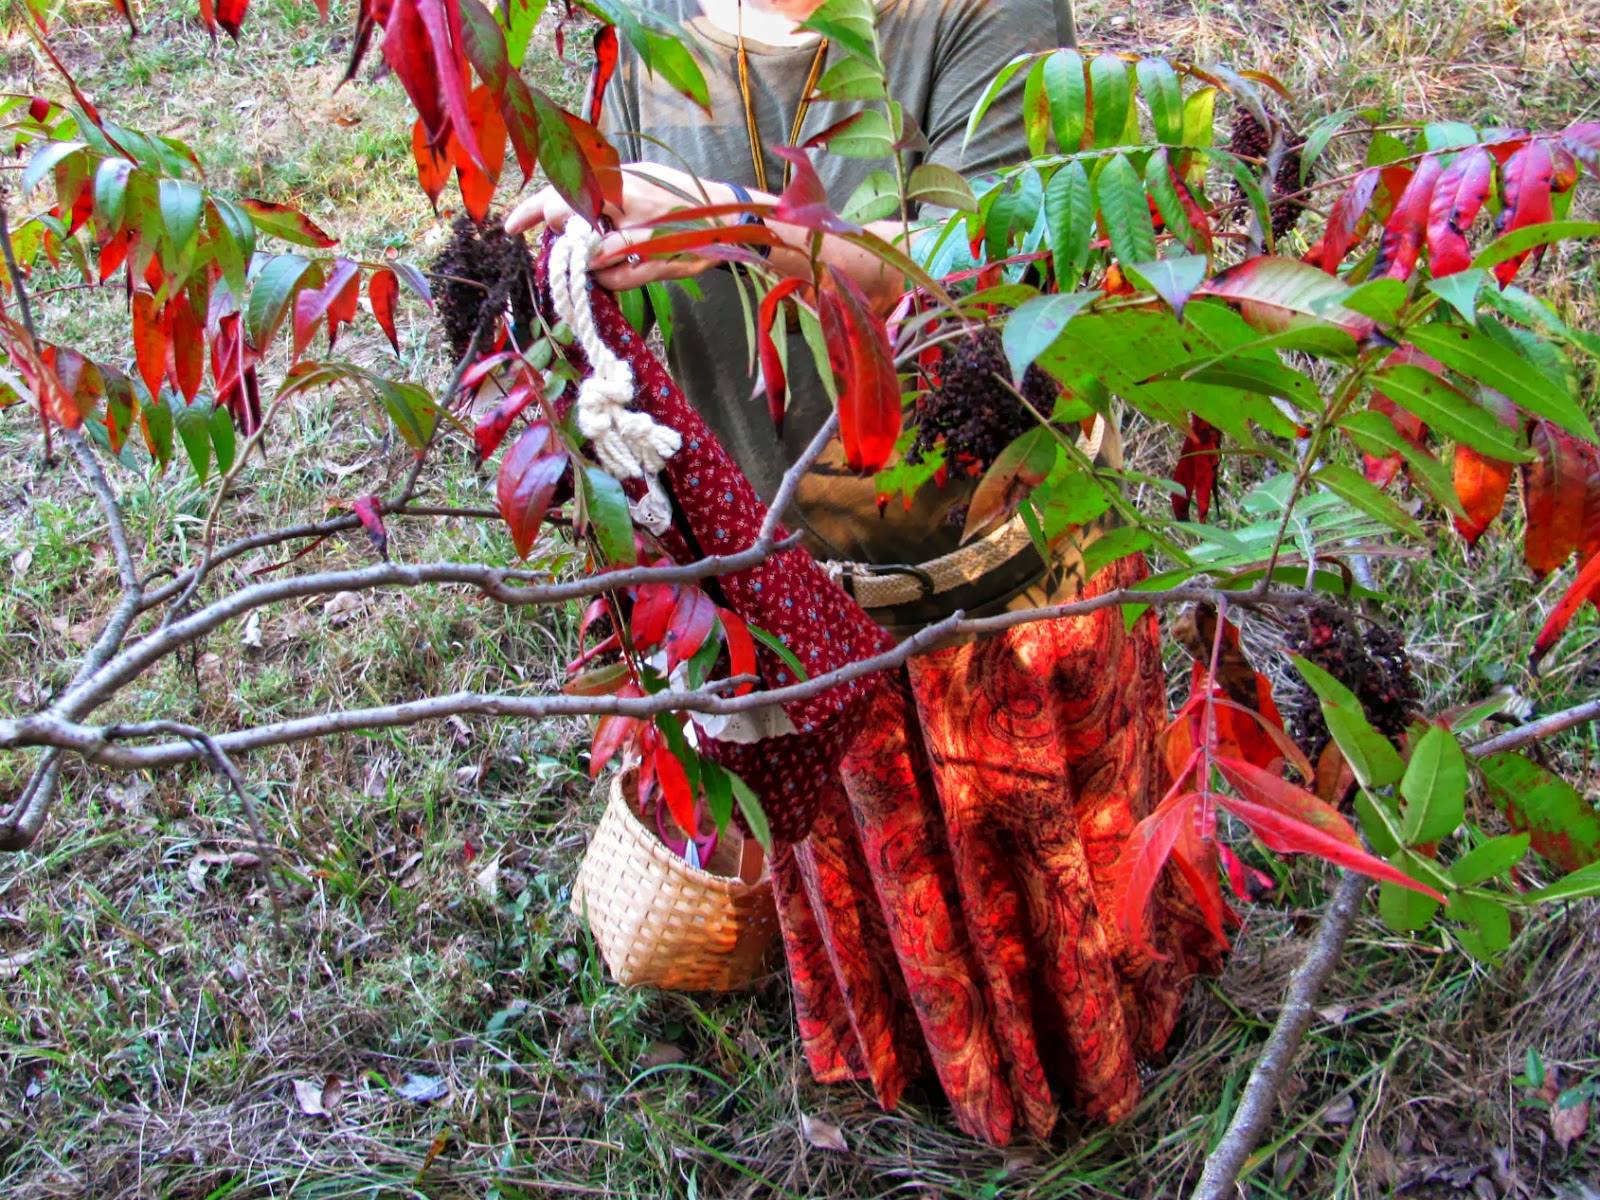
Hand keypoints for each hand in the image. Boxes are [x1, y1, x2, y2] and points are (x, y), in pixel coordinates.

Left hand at [505, 163, 740, 290]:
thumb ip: (605, 186)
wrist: (729, 217)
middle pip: (573, 215)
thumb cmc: (679, 196)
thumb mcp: (642, 177)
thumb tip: (564, 200)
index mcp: (626, 178)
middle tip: (561, 240)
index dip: (534, 209)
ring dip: (582, 259)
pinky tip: (606, 273)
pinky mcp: (660, 263)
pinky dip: (605, 278)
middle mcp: (634, 203)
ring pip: (593, 253)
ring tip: (588, 255)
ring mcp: (648, 235)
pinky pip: (616, 277)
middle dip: (558, 231)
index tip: (511, 226)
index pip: (568, 188)